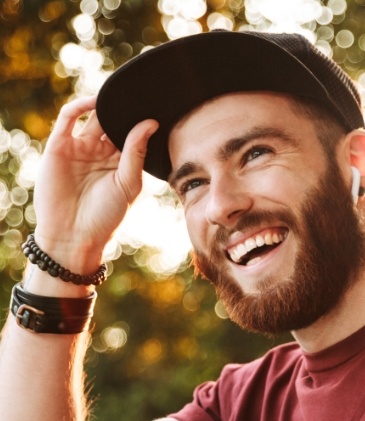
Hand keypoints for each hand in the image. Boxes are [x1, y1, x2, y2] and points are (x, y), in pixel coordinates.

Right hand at [33, 96, 158, 270]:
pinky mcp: (59, 146)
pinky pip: (68, 118)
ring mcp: (79, 148)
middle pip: (113, 121)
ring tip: (121, 92)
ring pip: (94, 116)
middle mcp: (99, 152)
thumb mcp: (128, 183)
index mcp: (119, 162)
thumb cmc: (106, 216)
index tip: (157, 105)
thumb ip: (136, 152)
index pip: (131, 133)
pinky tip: (97, 102)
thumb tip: (151, 123)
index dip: (141, 120)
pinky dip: (81, 106)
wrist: (74, 236)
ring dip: (105, 104)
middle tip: (141, 92)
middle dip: (125, 108)